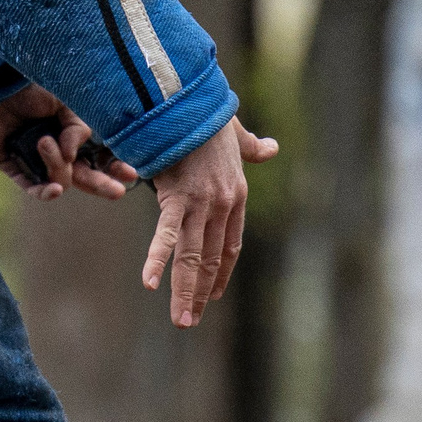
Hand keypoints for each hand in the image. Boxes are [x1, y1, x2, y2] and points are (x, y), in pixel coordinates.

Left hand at [0, 85, 139, 200]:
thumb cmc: (27, 89)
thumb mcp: (64, 102)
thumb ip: (78, 128)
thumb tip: (74, 155)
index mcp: (72, 133)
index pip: (99, 155)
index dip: (114, 166)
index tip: (131, 174)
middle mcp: (57, 150)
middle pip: (84, 176)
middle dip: (101, 184)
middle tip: (117, 192)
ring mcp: (36, 161)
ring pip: (60, 179)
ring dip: (56, 165)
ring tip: (43, 141)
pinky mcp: (14, 168)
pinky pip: (33, 188)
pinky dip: (45, 192)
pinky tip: (55, 191)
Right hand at [143, 118, 279, 327]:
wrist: (189, 100)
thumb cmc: (206, 115)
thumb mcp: (235, 134)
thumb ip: (252, 147)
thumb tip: (271, 148)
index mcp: (235, 195)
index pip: (230, 246)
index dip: (221, 274)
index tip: (211, 295)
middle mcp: (222, 205)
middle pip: (210, 260)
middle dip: (199, 294)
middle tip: (189, 321)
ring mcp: (201, 204)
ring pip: (192, 257)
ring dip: (185, 291)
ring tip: (180, 320)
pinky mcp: (177, 198)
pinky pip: (166, 236)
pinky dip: (158, 261)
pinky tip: (150, 284)